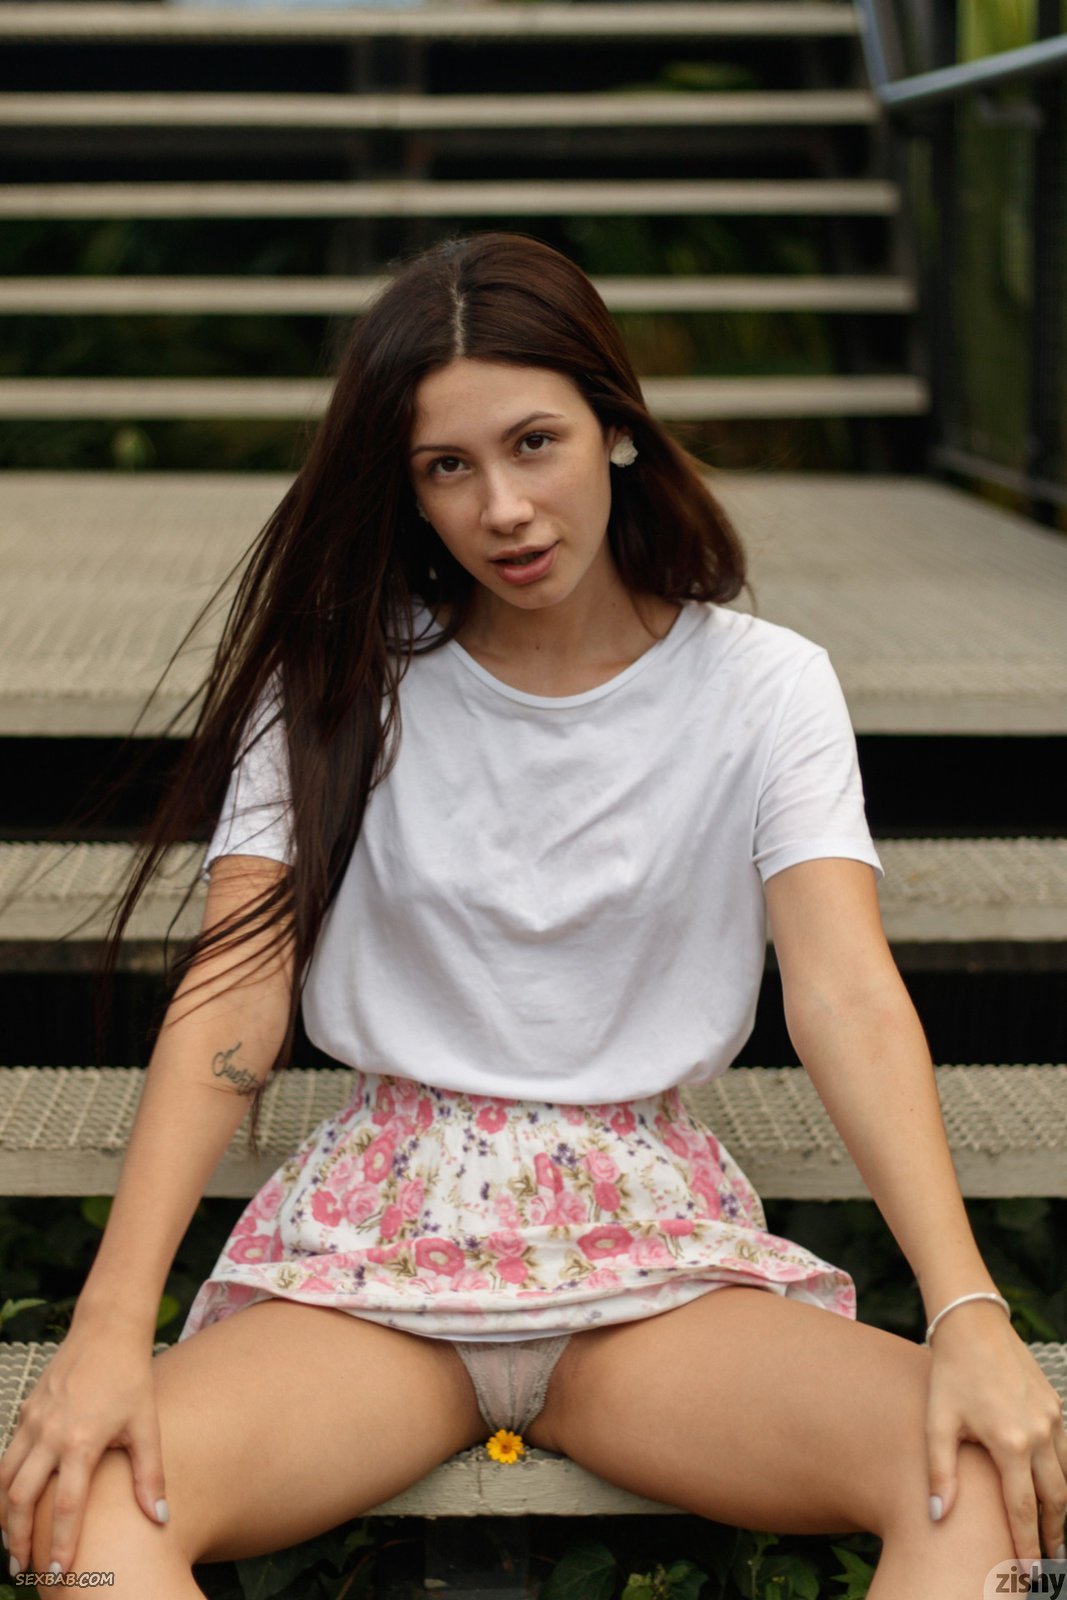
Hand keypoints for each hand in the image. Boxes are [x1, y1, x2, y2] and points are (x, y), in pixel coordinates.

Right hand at [0, 1318, 168, 1578]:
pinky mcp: (25, 1411)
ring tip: (11, 1544)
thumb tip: (159, 1518)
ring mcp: (32, 1421)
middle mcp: (50, 1433)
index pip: (67, 1505)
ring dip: (4, 1516)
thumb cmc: (131, 1377)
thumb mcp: (146, 1424)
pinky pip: (7, 1456)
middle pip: (21, 1500)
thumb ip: (149, 1474)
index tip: (59, 1573)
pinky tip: (13, 1502)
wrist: (107, 1329)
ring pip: (5, 1480)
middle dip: (19, 1539)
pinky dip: (4, 1484)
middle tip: (23, 1569)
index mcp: (83, 1440)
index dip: (62, 1543)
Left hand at [925, 1301, 1066, 1565]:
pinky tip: (1055, 1490)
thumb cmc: (950, 1374)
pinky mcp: (1056, 1406)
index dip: (1026, 1544)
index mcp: (1009, 1442)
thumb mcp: (937, 1421)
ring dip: (1063, 1508)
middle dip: (1054, 1535)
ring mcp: (1052, 1418)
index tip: (1030, 1573)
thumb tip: (938, 1515)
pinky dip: (1064, 1476)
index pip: (1023, 1508)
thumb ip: (940, 1471)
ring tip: (1055, 1534)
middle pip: (1055, 1500)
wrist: (973, 1326)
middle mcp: (1038, 1433)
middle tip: (1051, 1563)